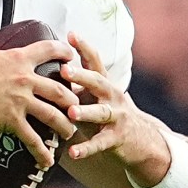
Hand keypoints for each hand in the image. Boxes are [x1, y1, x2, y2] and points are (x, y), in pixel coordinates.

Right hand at [0, 35, 75, 169]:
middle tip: (77, 107)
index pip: (48, 50)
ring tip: (70, 134)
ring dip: (64, 126)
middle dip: (72, 100)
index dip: (63, 53)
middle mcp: (24, 79)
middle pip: (59, 89)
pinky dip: (41, 151)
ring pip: (52, 115)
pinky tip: (47, 161)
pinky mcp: (12, 120)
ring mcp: (20, 101)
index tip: (72, 58)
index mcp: (16, 59)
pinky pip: (32, 139)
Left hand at [59, 32, 167, 173]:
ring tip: (71, 113)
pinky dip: (86, 149)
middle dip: (81, 76)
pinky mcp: (116, 139)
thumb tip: (45, 70)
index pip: (95, 62)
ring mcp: (117, 117)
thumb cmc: (109, 114)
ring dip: (86, 112)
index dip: (84, 48)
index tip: (71, 34)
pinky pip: (100, 144)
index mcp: (104, 84)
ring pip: (101, 112)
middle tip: (64, 70)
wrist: (142, 140)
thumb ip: (77, 86)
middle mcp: (112, 96)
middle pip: (98, 83)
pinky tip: (72, 153)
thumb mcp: (96, 97)